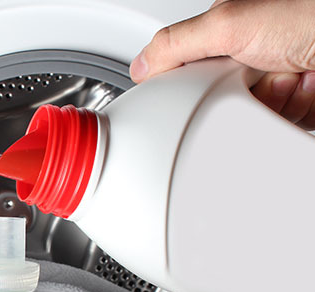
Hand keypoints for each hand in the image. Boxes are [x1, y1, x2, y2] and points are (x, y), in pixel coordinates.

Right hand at [130, 0, 314, 128]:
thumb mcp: (229, 22)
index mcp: (230, 33)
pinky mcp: (295, 110)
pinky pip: (271, 130)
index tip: (172, 95)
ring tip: (283, 81)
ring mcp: (274, 85)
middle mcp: (252, 59)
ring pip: (242, 118)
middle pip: (211, 98)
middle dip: (224, 98)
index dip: (179, 84)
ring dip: (260, 106)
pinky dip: (282, 118)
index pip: (186, 66)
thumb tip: (140, 65)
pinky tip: (296, 95)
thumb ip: (176, 43)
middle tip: (243, 81)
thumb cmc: (309, 14)